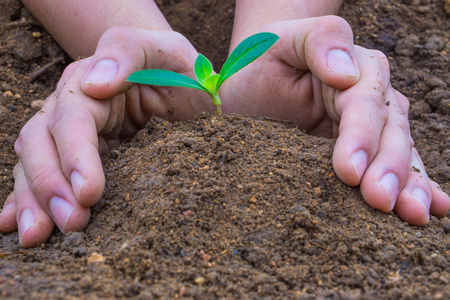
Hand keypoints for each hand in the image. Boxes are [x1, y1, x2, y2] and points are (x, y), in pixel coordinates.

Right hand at [0, 27, 211, 246]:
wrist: (187, 91)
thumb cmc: (180, 72)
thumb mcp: (166, 51)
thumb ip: (128, 52)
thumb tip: (93, 84)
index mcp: (89, 81)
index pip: (72, 119)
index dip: (75, 156)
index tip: (89, 193)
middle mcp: (72, 107)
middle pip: (42, 143)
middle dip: (50, 186)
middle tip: (72, 223)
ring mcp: (72, 134)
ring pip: (34, 163)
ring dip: (33, 200)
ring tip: (37, 237)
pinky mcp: (79, 157)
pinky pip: (44, 174)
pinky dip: (25, 198)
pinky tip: (14, 222)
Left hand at [221, 16, 449, 223]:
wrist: (251, 84)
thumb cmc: (262, 63)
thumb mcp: (280, 42)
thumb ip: (320, 41)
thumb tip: (347, 73)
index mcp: (356, 68)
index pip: (365, 104)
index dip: (361, 137)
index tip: (350, 171)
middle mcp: (372, 97)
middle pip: (390, 132)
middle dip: (389, 168)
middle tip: (380, 201)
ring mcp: (371, 126)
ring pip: (400, 153)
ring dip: (409, 185)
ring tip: (413, 214)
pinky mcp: (365, 149)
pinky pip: (395, 166)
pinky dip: (416, 186)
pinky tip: (433, 207)